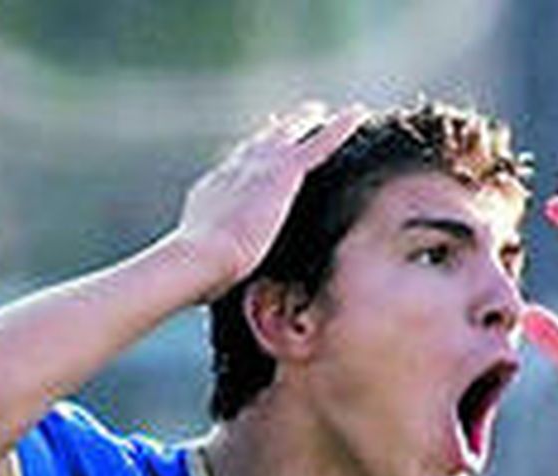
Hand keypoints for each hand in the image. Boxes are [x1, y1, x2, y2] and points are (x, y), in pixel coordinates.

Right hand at [172, 101, 367, 301]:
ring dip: (305, 121)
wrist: (200, 258)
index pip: (236, 168)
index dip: (249, 158)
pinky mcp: (286, 172)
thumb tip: (218, 282)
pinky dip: (340, 128)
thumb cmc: (199, 272)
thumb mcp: (207, 262)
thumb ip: (218, 262)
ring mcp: (260, 167)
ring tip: (319, 111)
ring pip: (289, 134)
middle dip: (275, 132)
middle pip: (259, 143)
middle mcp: (236, 169)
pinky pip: (320, 143)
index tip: (257, 151)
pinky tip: (358, 114)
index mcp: (215, 190)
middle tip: (291, 122)